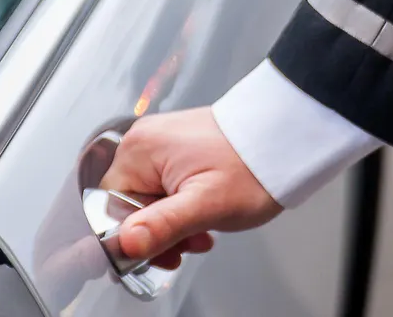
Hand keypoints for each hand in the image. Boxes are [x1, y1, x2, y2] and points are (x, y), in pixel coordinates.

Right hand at [98, 108, 283, 269]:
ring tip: (202, 231)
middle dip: (157, 232)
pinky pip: (161, 187)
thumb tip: (125, 243)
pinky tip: (201, 216)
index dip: (133, 237)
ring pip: (146, 199)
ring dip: (170, 223)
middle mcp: (142, 142)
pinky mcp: (173, 149)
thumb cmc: (250, 167)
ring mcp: (158, 144)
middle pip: (128, 204)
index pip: (110, 207)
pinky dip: (178, 207)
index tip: (162, 253)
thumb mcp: (207, 205)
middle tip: (189, 244)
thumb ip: (163, 225)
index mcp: (139, 151)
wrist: (283, 139)